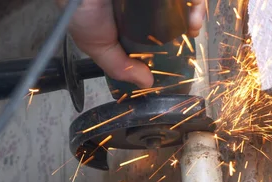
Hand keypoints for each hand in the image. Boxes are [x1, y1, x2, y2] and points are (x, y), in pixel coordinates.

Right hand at [65, 0, 205, 88]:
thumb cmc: (77, 9)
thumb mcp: (97, 46)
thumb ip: (120, 66)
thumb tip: (146, 83)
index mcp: (128, 20)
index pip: (156, 32)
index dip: (171, 42)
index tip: (179, 52)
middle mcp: (140, 4)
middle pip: (173, 15)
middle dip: (187, 26)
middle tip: (191, 34)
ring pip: (180, 3)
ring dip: (194, 14)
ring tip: (193, 24)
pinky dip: (193, 4)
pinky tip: (192, 13)